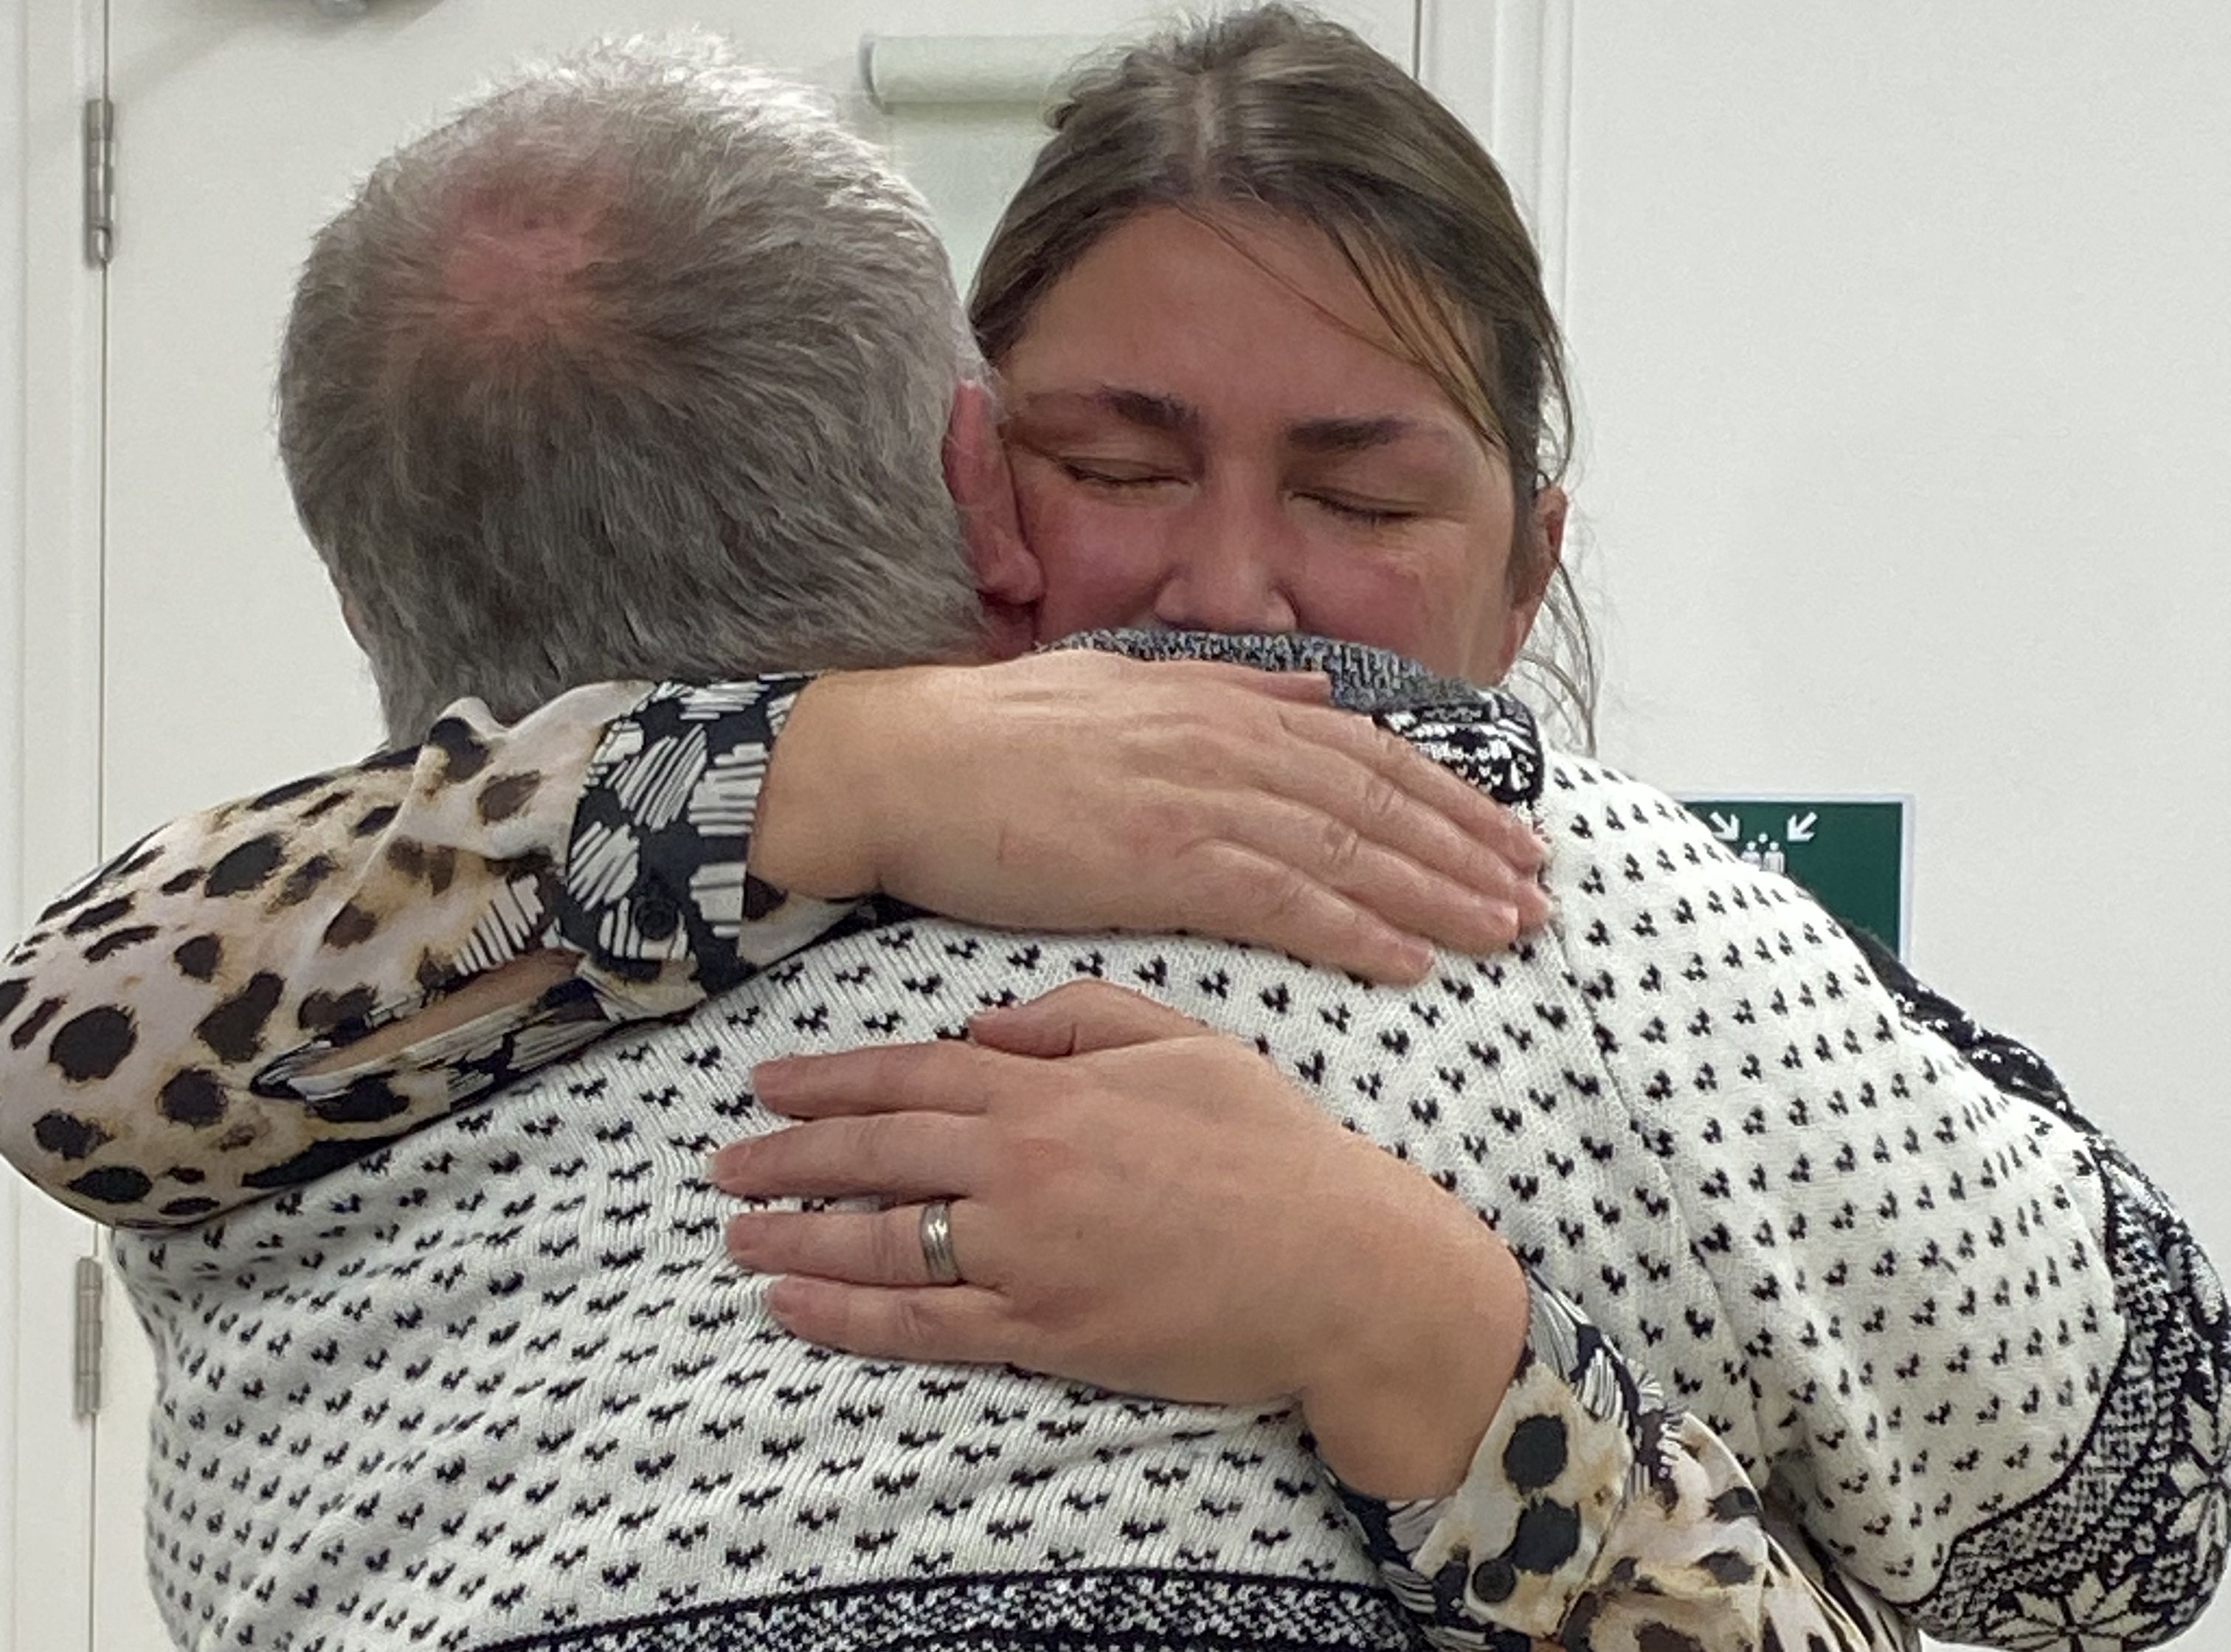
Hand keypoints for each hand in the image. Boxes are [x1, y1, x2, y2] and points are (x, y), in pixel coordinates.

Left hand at [710, 980, 1527, 1497]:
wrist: (1339, 1264)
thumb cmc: (1271, 1147)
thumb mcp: (1186, 1042)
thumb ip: (1080, 1015)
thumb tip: (984, 1022)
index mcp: (1052, 1089)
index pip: (910, 1074)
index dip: (829, 1079)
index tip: (766, 1083)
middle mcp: (1021, 1166)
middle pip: (874, 1156)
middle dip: (787, 1157)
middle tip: (723, 1163)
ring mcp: (1026, 1255)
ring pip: (880, 1243)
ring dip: (795, 1240)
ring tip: (736, 1238)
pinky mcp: (1043, 1334)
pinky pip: (921, 1328)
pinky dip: (845, 1319)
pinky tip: (792, 1309)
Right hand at [750, 651, 1547, 984]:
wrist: (900, 765)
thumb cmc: (993, 737)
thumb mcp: (1122, 684)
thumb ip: (1228, 687)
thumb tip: (1315, 693)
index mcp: (1219, 703)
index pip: (1365, 752)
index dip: (1448, 794)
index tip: (1507, 830)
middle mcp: (1224, 743)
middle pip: (1378, 802)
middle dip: (1469, 846)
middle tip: (1539, 890)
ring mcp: (1196, 800)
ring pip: (1349, 851)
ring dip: (1437, 894)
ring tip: (1505, 929)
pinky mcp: (1160, 861)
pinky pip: (1283, 902)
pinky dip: (1356, 931)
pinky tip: (1410, 961)